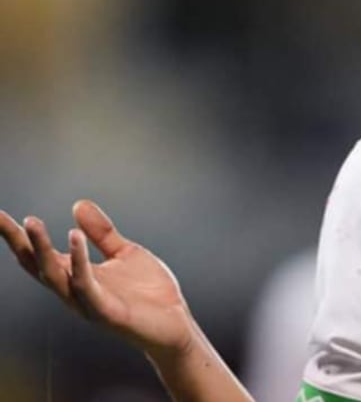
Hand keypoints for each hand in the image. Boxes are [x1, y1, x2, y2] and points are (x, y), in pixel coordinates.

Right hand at [0, 200, 194, 358]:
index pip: (39, 255)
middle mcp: (74, 290)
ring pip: (55, 275)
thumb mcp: (124, 252)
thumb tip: (77, 204)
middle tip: (0, 217)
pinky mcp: (107, 312)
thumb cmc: (149, 293)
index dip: (18, 236)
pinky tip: (72, 237)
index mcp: (76, 276)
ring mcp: (88, 303)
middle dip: (19, 242)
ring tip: (31, 222)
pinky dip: (78, 262)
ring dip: (41, 249)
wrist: (176, 323)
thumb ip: (101, 232)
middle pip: (37, 265)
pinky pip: (86, 286)